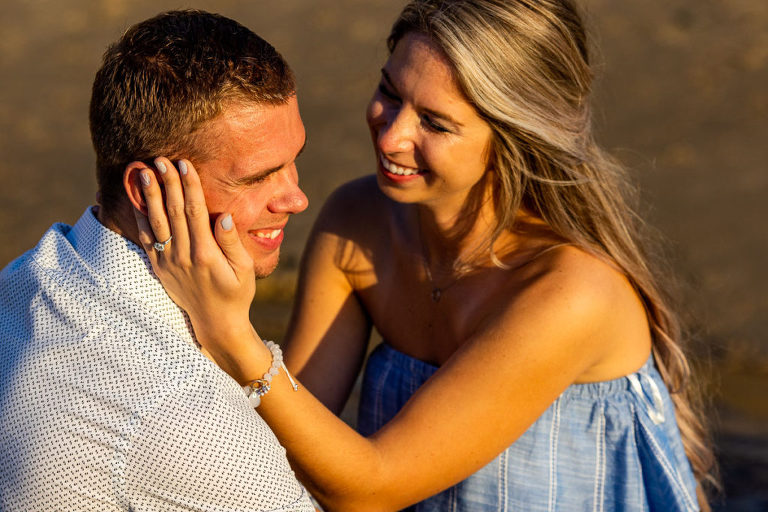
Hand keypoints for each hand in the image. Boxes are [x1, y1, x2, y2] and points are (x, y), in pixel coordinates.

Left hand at [133, 157, 261, 379]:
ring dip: (150, 195)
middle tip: (162, 159)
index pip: (196, 212)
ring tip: (144, 172)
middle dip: (168, 183)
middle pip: (173, 212)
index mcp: (206, 254)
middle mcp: (183, 256)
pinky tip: (137, 200)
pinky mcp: (159, 267)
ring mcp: (168, 262)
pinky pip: (146, 239)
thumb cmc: (236, 293)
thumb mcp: (244, 269)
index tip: (185, 165)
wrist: (216, 323)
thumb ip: (232, 242)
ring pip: (156, 222)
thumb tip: (224, 215)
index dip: (190, 186)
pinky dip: (140, 218)